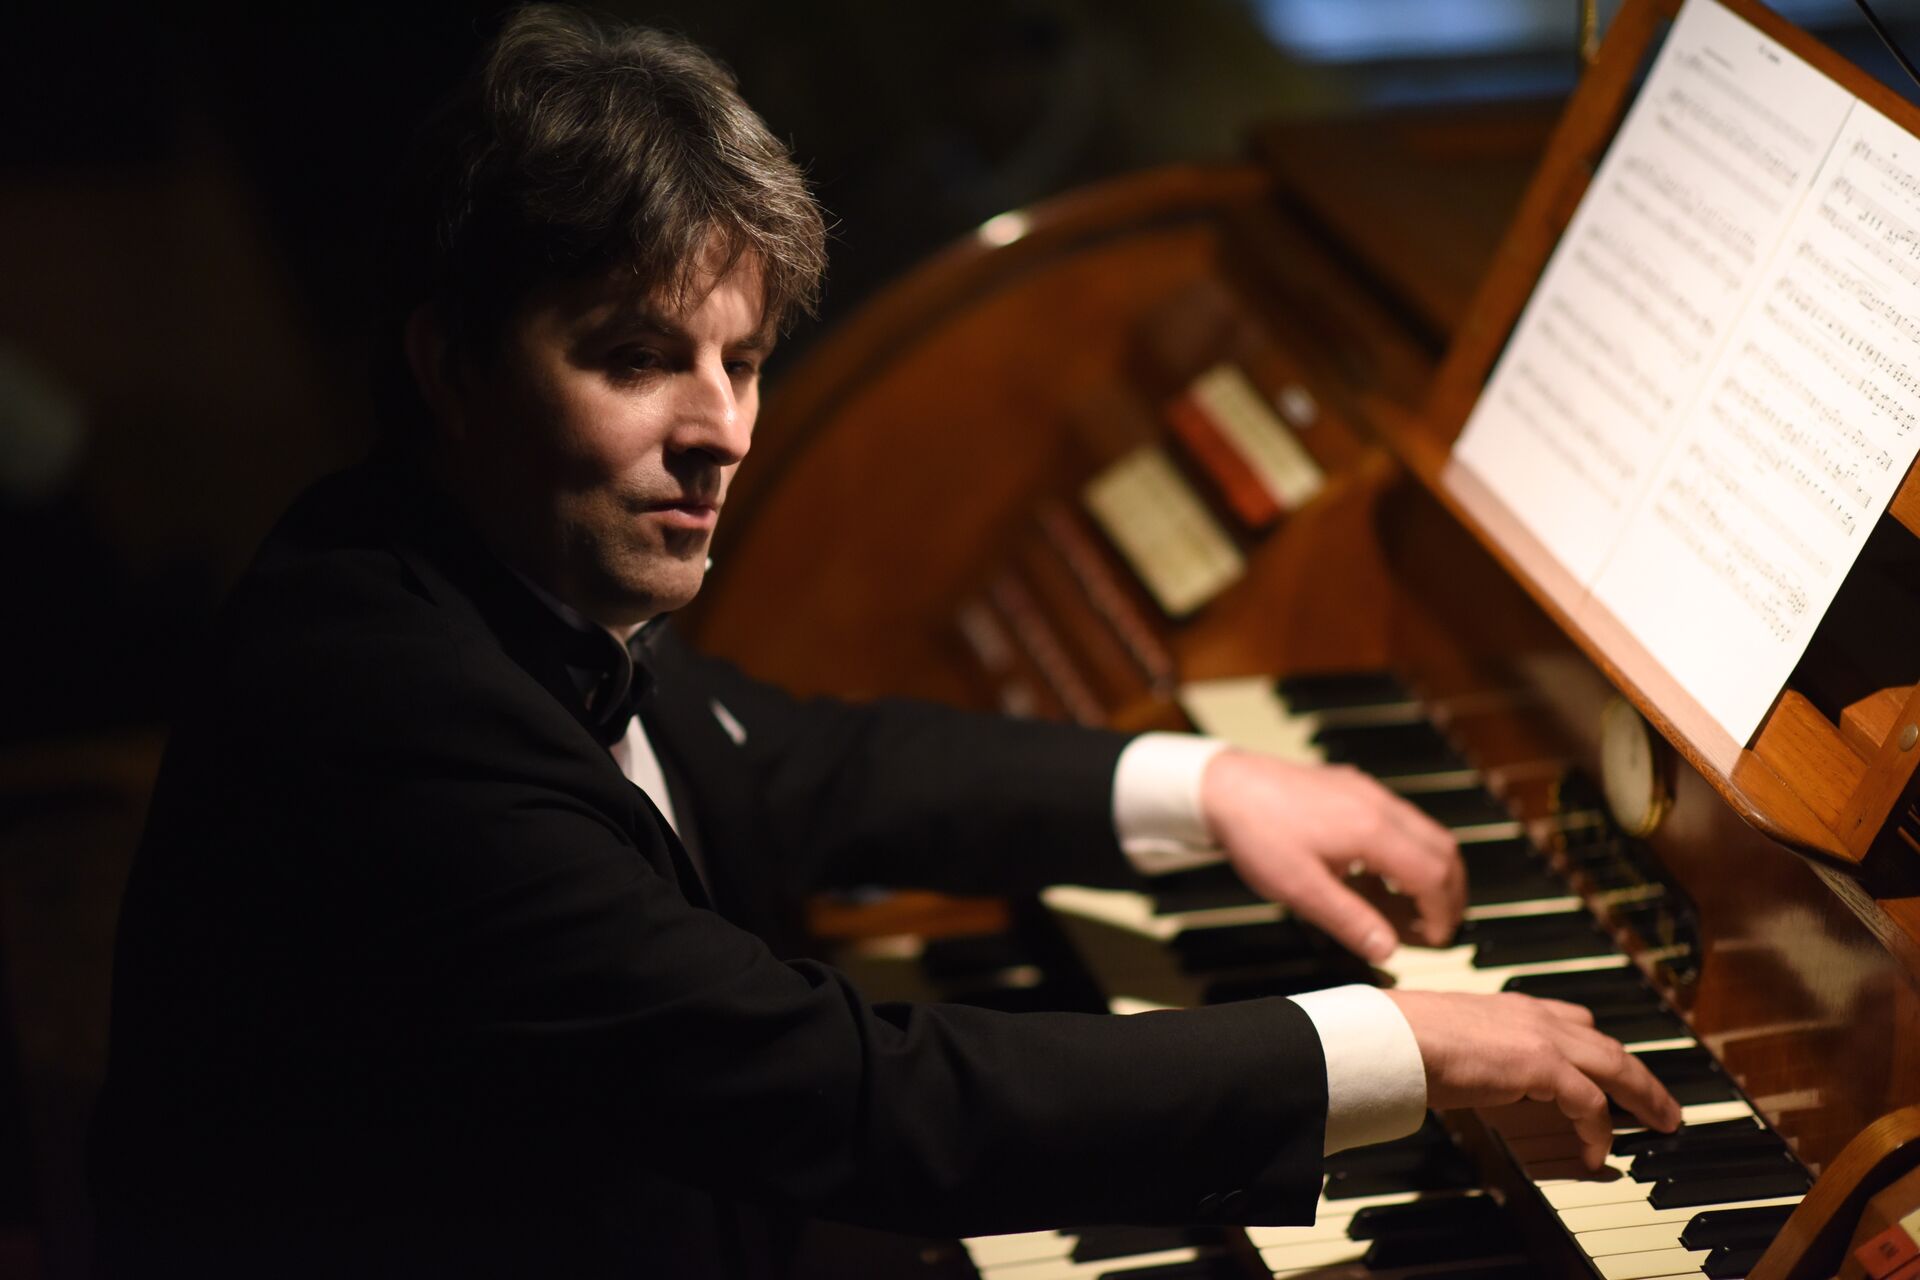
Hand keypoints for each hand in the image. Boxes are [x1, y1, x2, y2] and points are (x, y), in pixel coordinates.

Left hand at [1199, 750, 1463, 961]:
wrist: (1223, 784)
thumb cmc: (1256, 833)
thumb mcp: (1300, 889)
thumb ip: (1349, 920)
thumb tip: (1388, 950)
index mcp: (1373, 830)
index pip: (1434, 876)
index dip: (1442, 914)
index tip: (1433, 940)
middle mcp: (1380, 804)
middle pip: (1443, 850)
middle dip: (1449, 893)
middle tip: (1435, 928)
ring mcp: (1369, 791)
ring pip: (1425, 832)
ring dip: (1429, 871)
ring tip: (1407, 909)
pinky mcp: (1354, 787)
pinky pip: (1400, 820)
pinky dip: (1405, 852)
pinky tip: (1377, 876)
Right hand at [1387, 988, 1681, 1168]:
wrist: (1395, 1038)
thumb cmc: (1403, 1040)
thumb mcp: (1448, 1039)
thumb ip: (1471, 1051)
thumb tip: (1463, 1073)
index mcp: (1511, 1008)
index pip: (1572, 1021)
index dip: (1599, 1048)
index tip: (1613, 1067)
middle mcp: (1533, 1016)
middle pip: (1606, 1044)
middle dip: (1639, 1075)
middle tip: (1660, 1102)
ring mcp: (1542, 1037)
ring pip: (1615, 1066)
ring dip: (1643, 1096)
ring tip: (1662, 1123)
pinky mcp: (1543, 1065)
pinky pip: (1591, 1104)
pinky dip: (1599, 1130)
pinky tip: (1597, 1153)